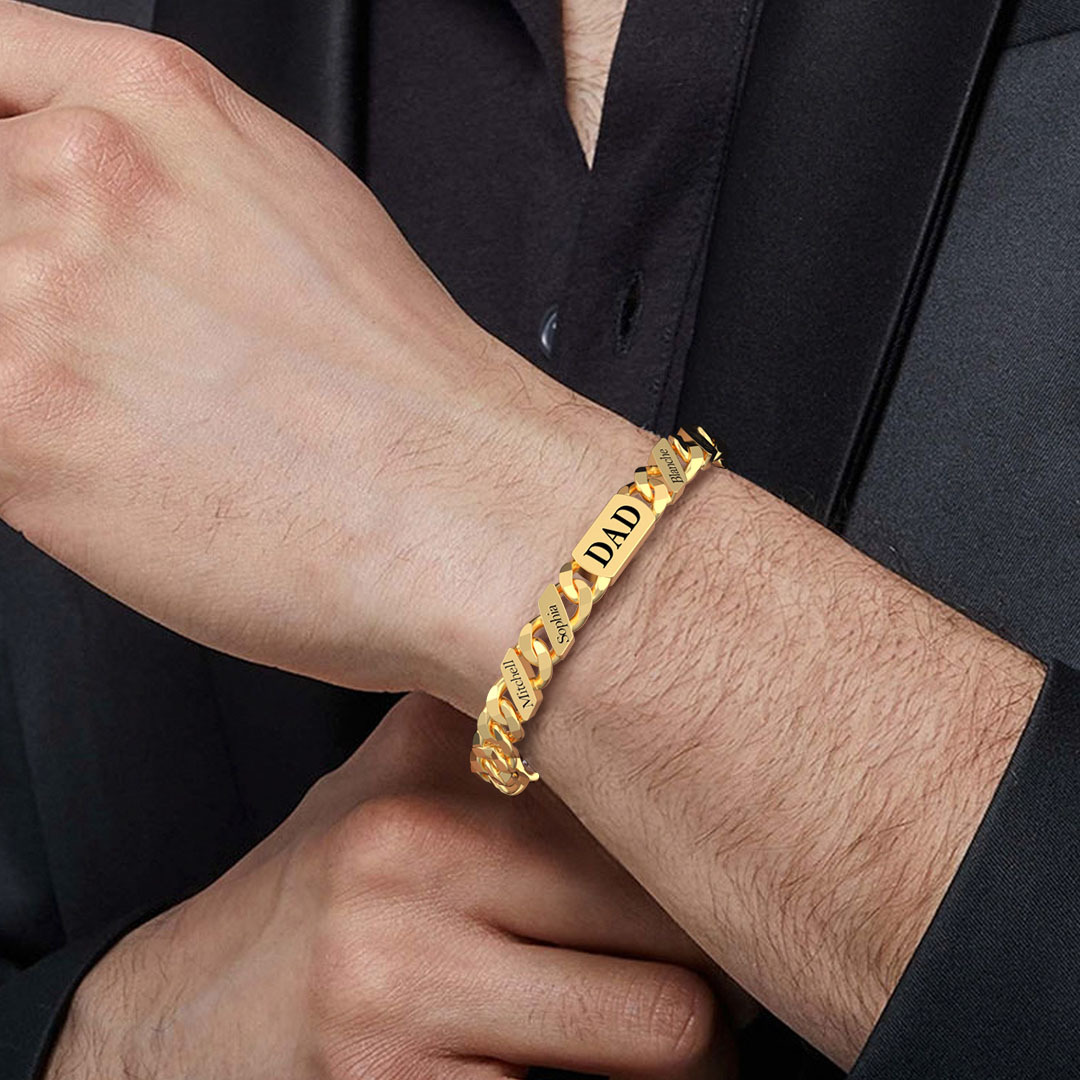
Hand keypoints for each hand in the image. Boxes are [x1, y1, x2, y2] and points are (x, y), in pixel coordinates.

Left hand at [0, 3, 642, 695]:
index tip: (8, 217)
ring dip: (25, 376)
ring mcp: (35, 292)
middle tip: (107, 360)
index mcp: (153, 102)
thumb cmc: (409, 394)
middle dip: (22, 291)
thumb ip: (155, 180)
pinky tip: (104, 472)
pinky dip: (22, 449)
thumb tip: (78, 213)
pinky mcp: (13, 422)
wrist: (465, 510)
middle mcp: (82, 174)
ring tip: (125, 426)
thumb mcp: (293, 209)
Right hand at [45, 694, 734, 1079]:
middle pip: (680, 923)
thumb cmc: (322, 895)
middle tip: (711, 981)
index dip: (716, 860)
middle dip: (721, 969)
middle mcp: (413, 857)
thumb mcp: (392, 777)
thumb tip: (642, 664)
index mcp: (431, 770)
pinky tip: (563, 1072)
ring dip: (692, 1056)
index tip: (724, 882)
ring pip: (668, 1034)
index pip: (651, 802)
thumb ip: (496, 719)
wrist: (175, 1024)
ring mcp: (398, 985)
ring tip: (659, 1039)